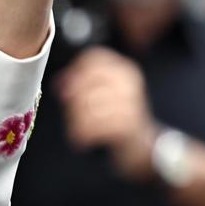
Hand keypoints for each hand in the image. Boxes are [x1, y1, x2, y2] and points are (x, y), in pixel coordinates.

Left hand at [57, 47, 156, 177]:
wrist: (144, 147)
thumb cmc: (120, 120)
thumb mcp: (106, 96)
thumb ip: (84, 85)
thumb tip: (60, 83)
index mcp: (124, 71)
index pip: (94, 58)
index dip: (73, 71)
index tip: (63, 87)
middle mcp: (128, 83)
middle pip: (84, 84)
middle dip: (72, 103)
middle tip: (73, 117)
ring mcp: (130, 103)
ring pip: (85, 107)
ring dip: (75, 123)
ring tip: (79, 130)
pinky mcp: (126, 124)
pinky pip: (91, 126)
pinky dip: (82, 135)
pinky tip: (84, 140)